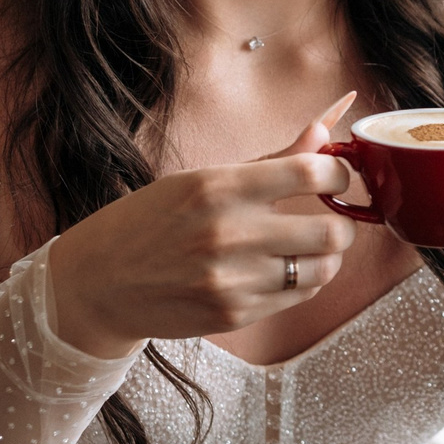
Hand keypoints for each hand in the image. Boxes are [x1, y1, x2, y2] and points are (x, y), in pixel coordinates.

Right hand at [47, 94, 358, 357]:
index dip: (340, 174)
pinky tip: (284, 269)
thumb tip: (327, 129)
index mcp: (220, 186)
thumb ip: (274, 159)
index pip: (312, 173)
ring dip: (328, 256)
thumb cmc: (152, 221)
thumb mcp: (204, 178)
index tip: (337, 177)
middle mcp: (228, 233)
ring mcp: (232, 280)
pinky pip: (299, 297)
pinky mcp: (234, 314)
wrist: (98, 282)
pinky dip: (304, 282)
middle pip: (332, 231)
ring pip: (323, 270)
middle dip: (344, 222)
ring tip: (310, 246)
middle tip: (334, 216)